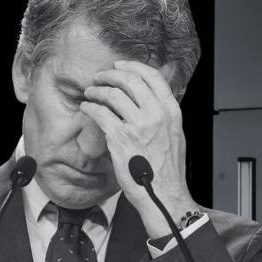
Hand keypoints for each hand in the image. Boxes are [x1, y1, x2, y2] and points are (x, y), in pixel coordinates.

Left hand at [80, 60, 198, 237]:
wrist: (163, 194)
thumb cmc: (167, 169)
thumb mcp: (175, 134)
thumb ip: (163, 114)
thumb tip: (149, 98)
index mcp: (171, 111)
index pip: (153, 76)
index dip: (133, 67)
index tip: (120, 66)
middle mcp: (156, 114)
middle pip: (130, 80)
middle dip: (110, 74)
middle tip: (99, 78)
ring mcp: (138, 125)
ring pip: (112, 94)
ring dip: (96, 90)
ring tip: (90, 94)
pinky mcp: (120, 138)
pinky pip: (100, 113)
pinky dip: (90, 107)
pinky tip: (86, 109)